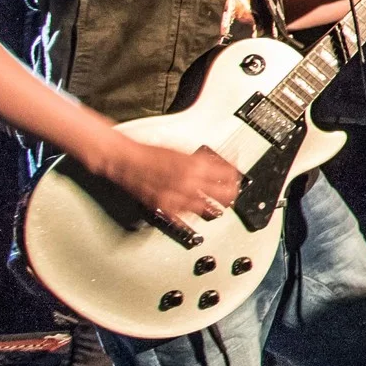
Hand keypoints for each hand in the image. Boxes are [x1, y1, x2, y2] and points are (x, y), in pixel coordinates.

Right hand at [101, 141, 239, 225]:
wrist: (128, 161)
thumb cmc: (151, 152)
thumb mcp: (183, 150)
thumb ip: (202, 160)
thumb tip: (218, 164)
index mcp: (195, 166)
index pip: (228, 174)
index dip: (235, 175)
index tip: (236, 176)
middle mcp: (190, 183)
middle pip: (223, 194)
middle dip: (231, 194)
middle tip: (233, 193)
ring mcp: (178, 197)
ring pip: (207, 208)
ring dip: (215, 206)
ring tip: (219, 205)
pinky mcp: (166, 207)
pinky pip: (186, 216)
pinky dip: (194, 213)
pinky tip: (198, 211)